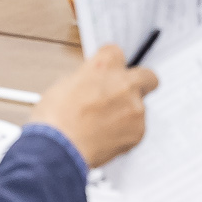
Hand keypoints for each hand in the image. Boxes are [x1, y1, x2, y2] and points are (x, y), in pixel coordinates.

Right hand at [30, 43, 158, 167]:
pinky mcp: (138, 131)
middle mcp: (124, 83)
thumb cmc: (55, 119)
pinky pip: (137, 128)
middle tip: (125, 94)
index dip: (112, 63)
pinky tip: (107, 137)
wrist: (59, 148)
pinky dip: (126, 133)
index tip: (109, 71)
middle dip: (139, 84)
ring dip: (128, 113)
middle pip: (147, 76)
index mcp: (103, 66)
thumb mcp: (64, 85)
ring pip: (140, 106)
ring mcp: (134, 107)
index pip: (117, 52)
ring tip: (104, 125)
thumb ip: (87, 79)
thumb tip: (91, 84)